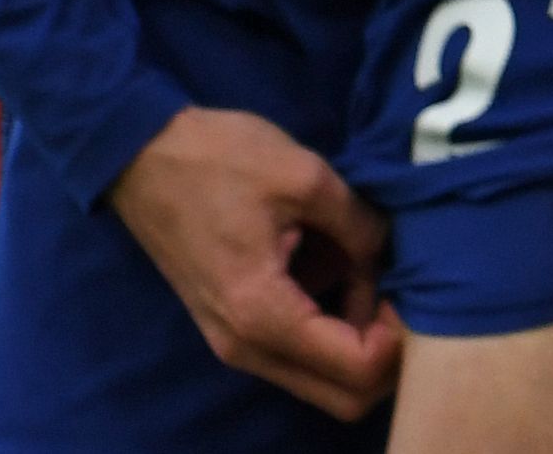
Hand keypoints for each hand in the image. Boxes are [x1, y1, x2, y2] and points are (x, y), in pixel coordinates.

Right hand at [108, 107, 401, 421]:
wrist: (141, 155)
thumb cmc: (218, 159)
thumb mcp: (304, 176)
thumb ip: (359, 224)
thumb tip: (391, 250)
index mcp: (263, 315)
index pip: (357, 371)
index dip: (401, 338)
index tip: (410, 286)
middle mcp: (247, 348)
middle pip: (342, 396)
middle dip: (386, 354)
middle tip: (401, 290)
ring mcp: (234, 342)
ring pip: (320, 378)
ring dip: (356, 338)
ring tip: (366, 267)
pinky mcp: (231, 325)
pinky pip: (296, 351)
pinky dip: (328, 326)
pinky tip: (337, 266)